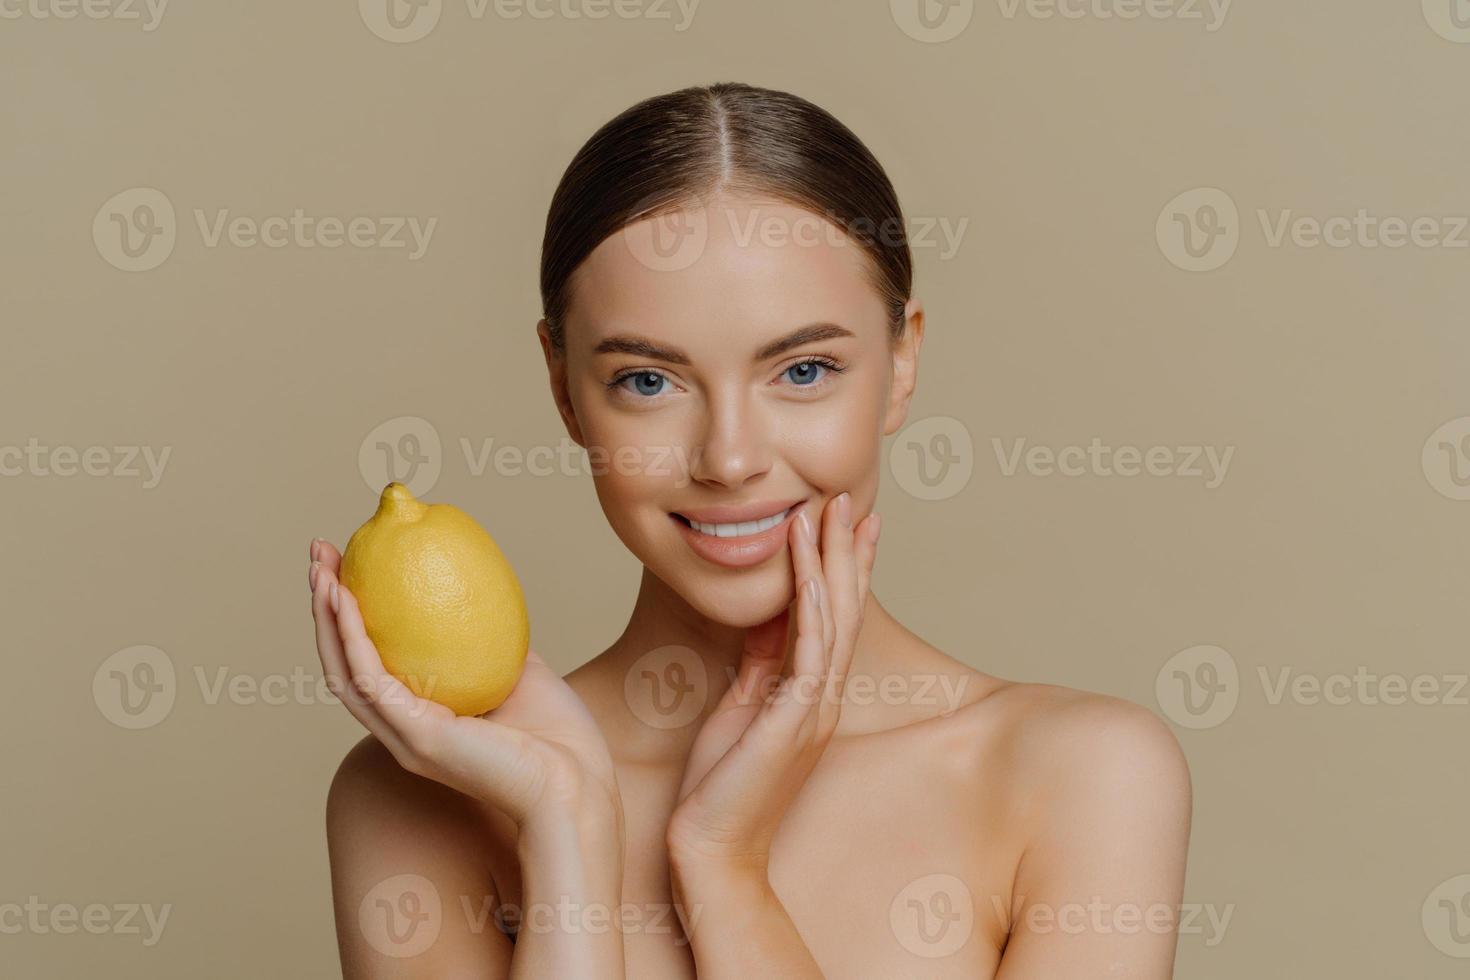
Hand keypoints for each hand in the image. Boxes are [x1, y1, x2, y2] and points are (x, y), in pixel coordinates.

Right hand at [308, 538, 620, 828]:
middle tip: (318, 555)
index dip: (352, 618)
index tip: (348, 566)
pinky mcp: (416, 736)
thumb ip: (492, 643)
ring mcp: (405, 736)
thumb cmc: (559, 739)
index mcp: (423, 721)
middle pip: (344, 663)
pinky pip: (372, 680)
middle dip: (326, 608)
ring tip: (318, 569)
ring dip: (326, 618)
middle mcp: (403, 731)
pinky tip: (346, 598)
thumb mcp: (518, 673)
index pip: (371, 663)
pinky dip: (353, 637)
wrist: (577, 784)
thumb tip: (482, 596)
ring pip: (344, 672)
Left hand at [665, 492, 879, 874]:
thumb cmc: (721, 786)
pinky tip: (805, 563)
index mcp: (812, 695)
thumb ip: (760, 665)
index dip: (842, 568)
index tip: (846, 524)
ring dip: (830, 560)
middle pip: (844, 609)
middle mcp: (823, 698)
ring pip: (832, 619)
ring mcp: (814, 708)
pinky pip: (808, 647)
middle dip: (846, 551)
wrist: (712, 849)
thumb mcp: (741, 708)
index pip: (833, 618)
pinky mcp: (794, 719)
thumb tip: (766, 618)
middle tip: (848, 498)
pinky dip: (809, 599)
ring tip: (828, 510)